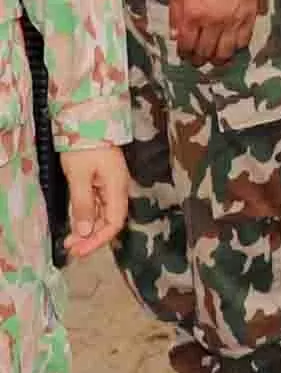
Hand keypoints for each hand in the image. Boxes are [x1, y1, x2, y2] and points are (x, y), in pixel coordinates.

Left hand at [55, 142, 128, 257]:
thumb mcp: (79, 177)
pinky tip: (77, 224)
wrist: (88, 122)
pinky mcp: (103, 181)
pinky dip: (88, 217)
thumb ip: (83, 205)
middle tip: (71, 249)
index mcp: (117, 188)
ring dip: (88, 229)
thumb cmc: (84, 147)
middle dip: (91, 238)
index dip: (98, 240)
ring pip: (103, 214)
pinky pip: (98, 205)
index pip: (113, 222)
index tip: (80, 250)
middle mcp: (118, 189)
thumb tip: (85, 231)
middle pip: (110, 221)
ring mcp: (111, 185)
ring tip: (70, 240)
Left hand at [165, 0, 262, 64]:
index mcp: (192, 14)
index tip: (184, 54)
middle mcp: (213, 22)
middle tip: (198, 60)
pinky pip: (243, 40)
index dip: (184, 53)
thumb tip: (174, 36)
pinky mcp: (249, 16)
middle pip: (205, 51)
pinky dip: (236, 47)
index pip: (187, 45)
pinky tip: (231, 45)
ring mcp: (233, 20)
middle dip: (199, 59)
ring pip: (225, 51)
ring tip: (215, 58)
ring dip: (218, 59)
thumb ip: (175, 12)